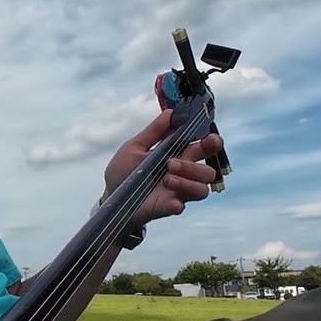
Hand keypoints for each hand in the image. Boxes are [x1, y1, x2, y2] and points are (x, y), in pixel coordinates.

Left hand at [102, 109, 223, 227]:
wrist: (109, 195)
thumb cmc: (124, 171)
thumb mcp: (134, 147)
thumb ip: (153, 132)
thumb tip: (170, 112)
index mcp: (178, 157)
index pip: (203, 149)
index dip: (211, 144)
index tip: (210, 139)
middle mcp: (182, 175)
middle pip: (207, 172)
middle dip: (193, 166)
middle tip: (171, 163)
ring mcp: (176, 193)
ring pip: (202, 190)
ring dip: (188, 182)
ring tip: (167, 179)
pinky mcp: (166, 208)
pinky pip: (181, 207)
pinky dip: (178, 203)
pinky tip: (173, 201)